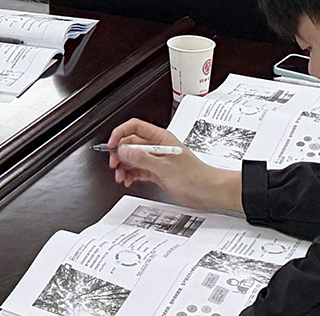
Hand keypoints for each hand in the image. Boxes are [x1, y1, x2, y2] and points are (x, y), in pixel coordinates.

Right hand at [105, 119, 241, 212]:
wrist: (208, 192)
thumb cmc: (195, 177)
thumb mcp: (165, 167)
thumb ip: (142, 158)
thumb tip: (124, 150)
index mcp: (161, 138)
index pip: (135, 127)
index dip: (120, 133)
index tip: (112, 145)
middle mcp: (158, 147)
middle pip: (131, 144)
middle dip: (120, 154)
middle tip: (114, 165)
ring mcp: (157, 160)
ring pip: (133, 158)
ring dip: (124, 166)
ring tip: (120, 176)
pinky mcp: (157, 172)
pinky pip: (138, 170)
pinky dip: (131, 175)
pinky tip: (128, 180)